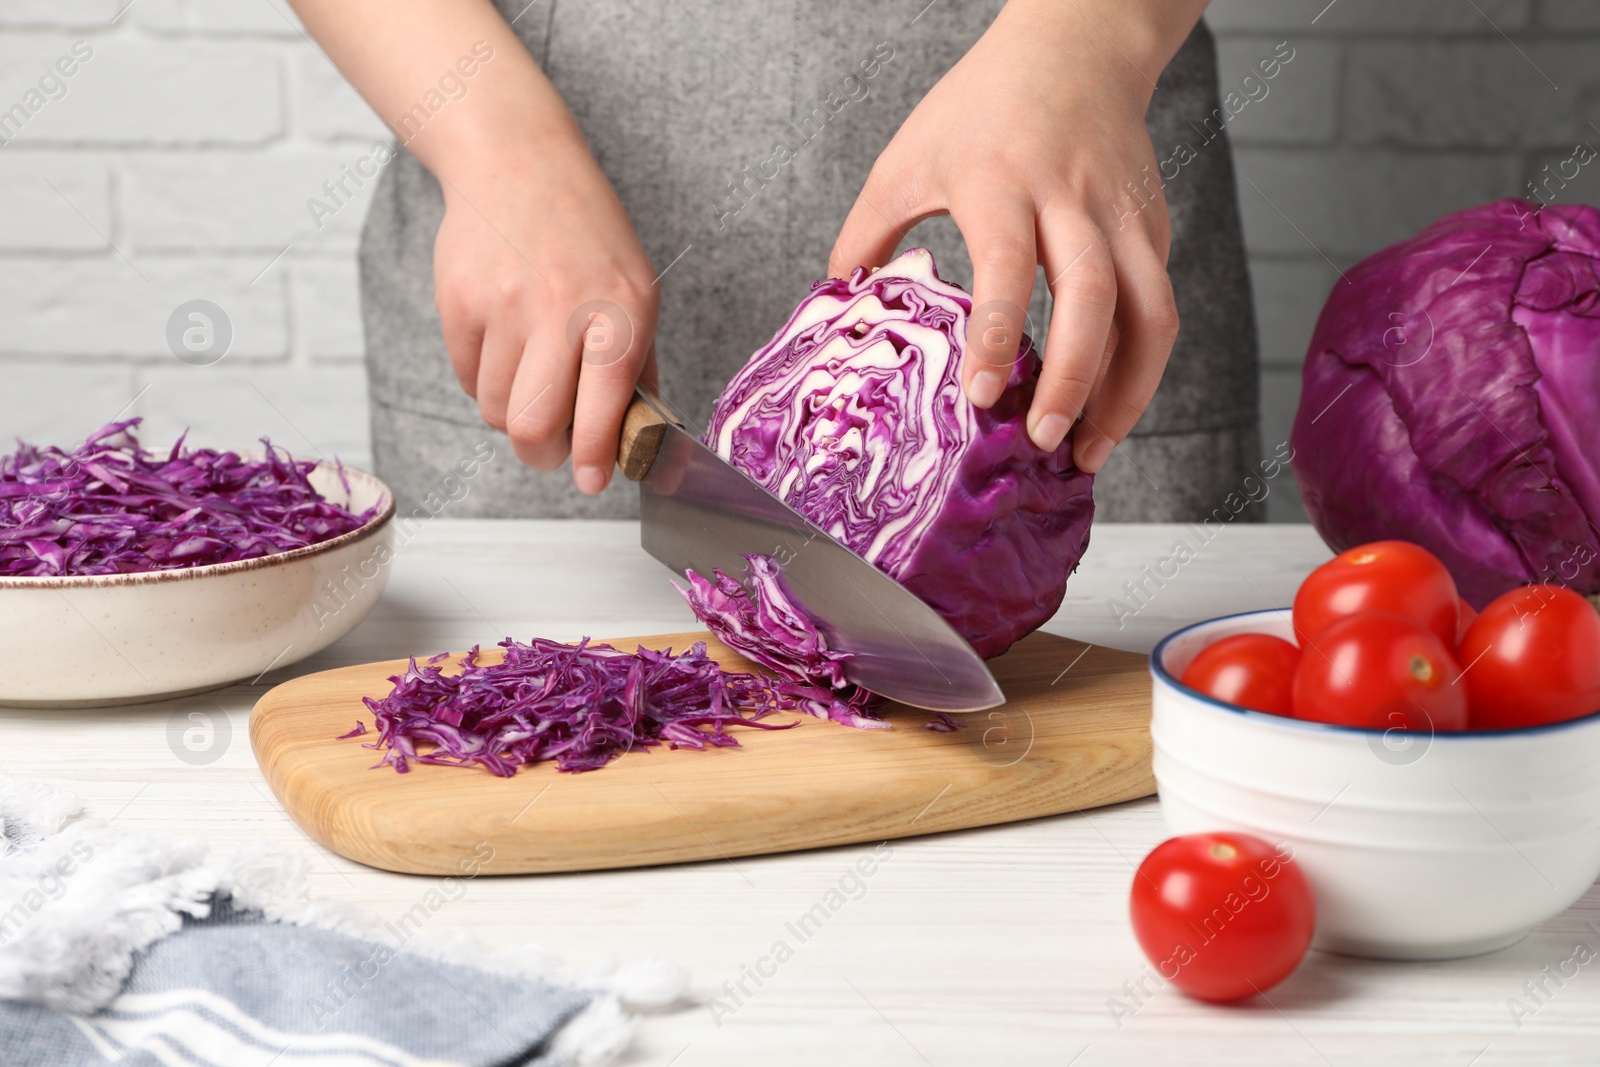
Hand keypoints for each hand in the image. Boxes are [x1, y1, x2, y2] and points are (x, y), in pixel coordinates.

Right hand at [433, 132, 657, 493]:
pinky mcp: (458, 301)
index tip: (593, 481)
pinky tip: (501, 341)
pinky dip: (483, 379)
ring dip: (510, 412)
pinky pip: (465, 378)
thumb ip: (637, 367)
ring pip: (495, 410)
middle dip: (541, 455)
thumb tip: (640, 442)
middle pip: (533, 427)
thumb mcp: (636, 290)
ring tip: (528, 375)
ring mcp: (504, 304)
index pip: (606, 408)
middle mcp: (563, 308)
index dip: (597, 458)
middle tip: (550, 449)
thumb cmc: (587, 237)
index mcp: (622, 310)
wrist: (518, 162)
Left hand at [829, 0, 1202, 472]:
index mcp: (999, 180)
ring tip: (1089, 449)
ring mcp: (1121, 214)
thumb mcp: (906, 159)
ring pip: (1149, 311)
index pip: (1006, 265)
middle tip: (1044, 440)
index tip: (980, 395)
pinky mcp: (1152, 226)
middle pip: (1091, 296)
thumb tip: (841, 310)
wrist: (1075, 48)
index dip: (996, 334)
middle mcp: (1070, 198)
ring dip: (1127, 391)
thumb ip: (868, 235)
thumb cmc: (980, 108)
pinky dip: (1139, 366)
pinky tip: (1105, 408)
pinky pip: (1157, 305)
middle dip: (1074, 379)